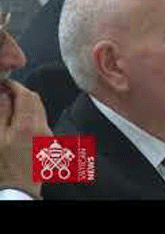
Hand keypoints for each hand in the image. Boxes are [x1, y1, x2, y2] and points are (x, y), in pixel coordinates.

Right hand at [0, 80, 51, 198]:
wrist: (18, 191)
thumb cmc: (4, 167)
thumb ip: (1, 113)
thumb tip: (4, 94)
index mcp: (29, 125)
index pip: (26, 95)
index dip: (14, 86)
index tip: (4, 84)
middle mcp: (43, 127)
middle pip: (36, 100)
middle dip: (21, 93)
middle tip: (5, 93)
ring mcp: (48, 135)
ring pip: (40, 110)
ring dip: (26, 104)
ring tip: (9, 106)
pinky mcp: (48, 143)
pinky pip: (41, 121)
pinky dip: (30, 115)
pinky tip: (18, 122)